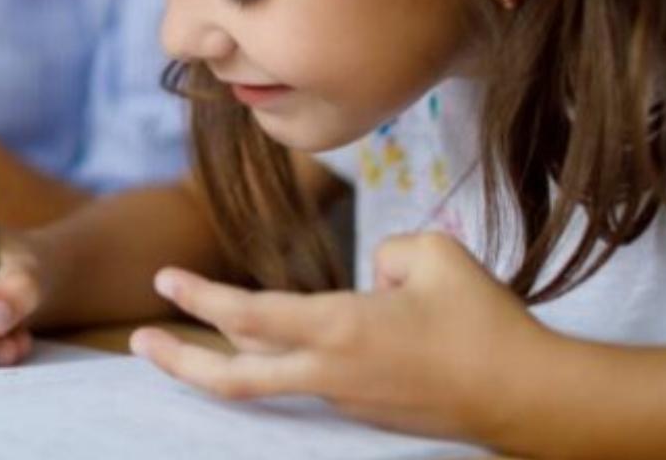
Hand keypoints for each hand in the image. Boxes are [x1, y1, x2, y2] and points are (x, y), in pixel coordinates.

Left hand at [131, 232, 558, 444]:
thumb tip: (370, 278)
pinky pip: (312, 377)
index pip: (249, 314)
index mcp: (339, 329)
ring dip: (234, 354)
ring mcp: (348, 399)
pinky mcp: (368, 413)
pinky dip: (287, 357)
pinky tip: (281, 337)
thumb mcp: (432, 254)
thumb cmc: (483, 320)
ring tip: (199, 334)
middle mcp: (332, 372)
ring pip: (273, 374)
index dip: (200, 298)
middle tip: (137, 343)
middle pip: (236, 377)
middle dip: (181, 362)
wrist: (528, 397)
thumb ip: (386, 252)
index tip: (162, 279)